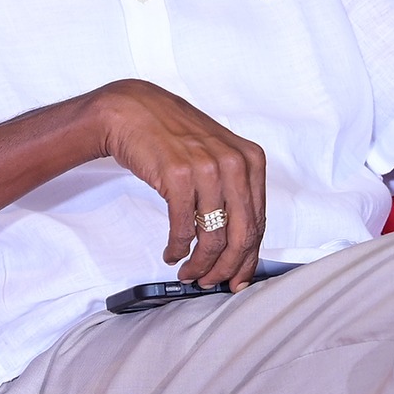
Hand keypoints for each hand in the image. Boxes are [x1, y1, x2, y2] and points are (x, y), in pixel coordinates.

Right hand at [92, 79, 267, 288]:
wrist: (134, 111)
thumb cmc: (176, 137)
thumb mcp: (218, 156)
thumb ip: (234, 193)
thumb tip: (238, 245)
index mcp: (252, 160)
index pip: (258, 222)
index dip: (248, 257)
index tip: (238, 277)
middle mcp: (235, 163)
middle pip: (241, 234)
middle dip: (226, 267)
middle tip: (211, 282)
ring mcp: (207, 169)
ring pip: (213, 236)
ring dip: (200, 264)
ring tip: (189, 272)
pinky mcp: (178, 176)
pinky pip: (183, 227)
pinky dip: (177, 248)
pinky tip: (172, 253)